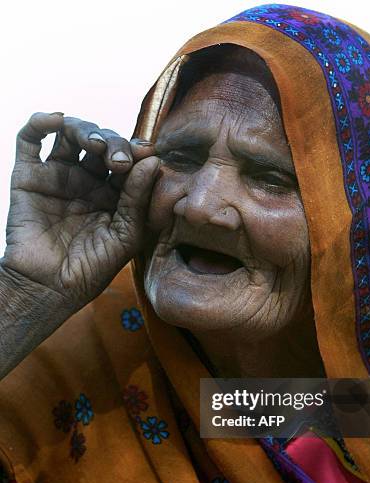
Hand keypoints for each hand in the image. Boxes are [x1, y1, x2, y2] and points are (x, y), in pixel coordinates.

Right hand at [5, 112, 158, 309]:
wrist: (49, 288)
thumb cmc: (92, 268)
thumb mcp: (125, 236)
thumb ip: (137, 199)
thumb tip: (152, 160)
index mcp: (115, 194)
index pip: (129, 161)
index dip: (137, 152)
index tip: (146, 153)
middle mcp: (88, 180)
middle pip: (104, 143)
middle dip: (115, 144)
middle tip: (118, 161)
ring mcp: (58, 175)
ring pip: (72, 134)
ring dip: (86, 129)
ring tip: (94, 144)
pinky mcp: (29, 176)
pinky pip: (30, 140)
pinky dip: (41, 122)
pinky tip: (56, 120)